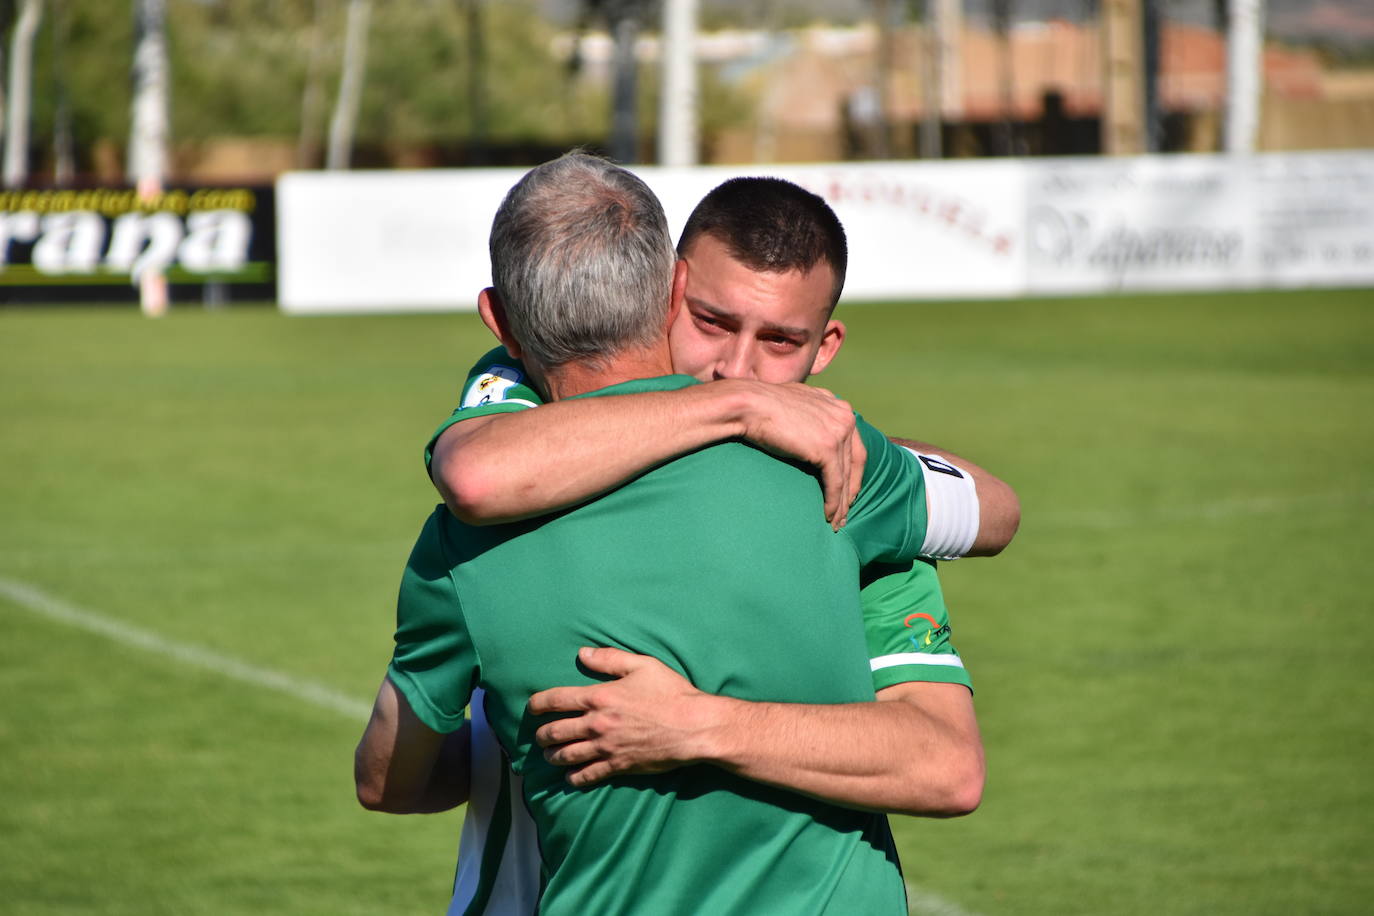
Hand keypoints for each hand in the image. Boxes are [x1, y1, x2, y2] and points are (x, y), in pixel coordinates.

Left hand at [528, 647, 715, 786]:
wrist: (693, 727)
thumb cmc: (670, 693)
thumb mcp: (642, 665)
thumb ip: (609, 659)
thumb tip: (582, 654)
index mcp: (599, 697)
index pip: (555, 700)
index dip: (537, 704)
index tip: (531, 707)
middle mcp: (596, 724)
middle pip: (555, 732)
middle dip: (542, 735)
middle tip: (539, 736)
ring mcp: (606, 748)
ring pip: (566, 756)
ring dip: (553, 757)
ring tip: (550, 756)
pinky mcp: (618, 766)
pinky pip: (588, 776)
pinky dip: (574, 778)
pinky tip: (570, 778)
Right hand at [731, 381, 865, 529]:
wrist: (749, 404)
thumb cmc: (762, 407)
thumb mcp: (795, 406)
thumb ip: (810, 416)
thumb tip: (810, 431)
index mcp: (838, 405)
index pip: (853, 444)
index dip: (852, 470)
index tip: (847, 491)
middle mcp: (844, 416)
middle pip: (855, 462)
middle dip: (850, 490)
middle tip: (845, 512)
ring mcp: (838, 431)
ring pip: (845, 475)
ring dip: (842, 503)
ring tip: (837, 522)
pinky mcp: (827, 448)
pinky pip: (835, 482)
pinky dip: (833, 502)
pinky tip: (829, 516)